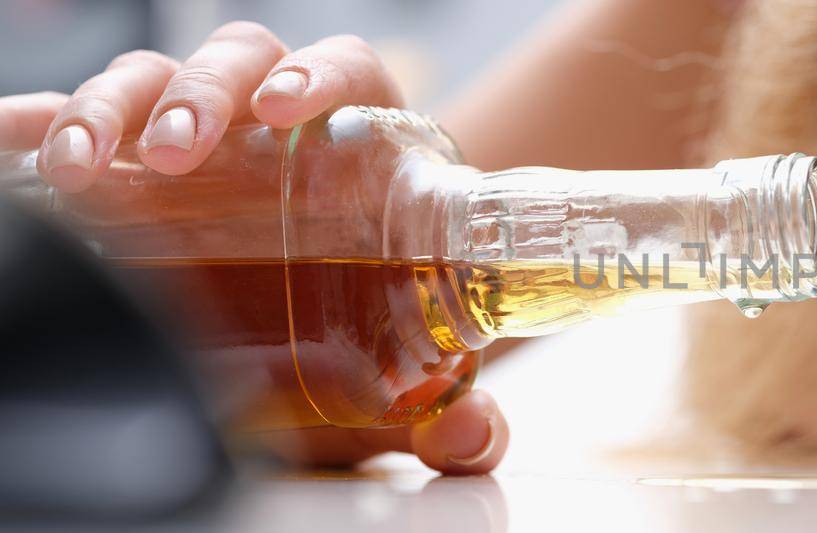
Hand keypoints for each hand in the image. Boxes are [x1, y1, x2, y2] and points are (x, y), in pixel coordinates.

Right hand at [0, 22, 509, 474]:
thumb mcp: (415, 379)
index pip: (346, 73)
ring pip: (155, 80)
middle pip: (242, 62)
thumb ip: (460, 419)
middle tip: (179, 150)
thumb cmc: (377, 335)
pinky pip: (81, 124)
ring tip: (84, 164)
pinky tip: (14, 141)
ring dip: (116, 107)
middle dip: (203, 91)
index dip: (318, 74)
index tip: (287, 109)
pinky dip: (41, 124)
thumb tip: (469, 436)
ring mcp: (198, 141)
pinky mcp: (130, 169)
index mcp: (362, 144)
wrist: (325, 341)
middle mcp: (274, 125)